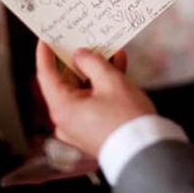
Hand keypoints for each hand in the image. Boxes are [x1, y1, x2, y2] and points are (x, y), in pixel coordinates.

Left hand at [36, 41, 154, 158]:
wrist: (148, 154)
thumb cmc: (128, 120)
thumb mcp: (110, 81)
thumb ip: (91, 62)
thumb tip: (80, 55)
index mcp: (62, 107)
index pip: (46, 74)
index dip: (45, 53)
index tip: (45, 38)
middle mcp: (66, 119)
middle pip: (66, 82)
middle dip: (79, 60)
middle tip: (84, 40)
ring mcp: (79, 126)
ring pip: (83, 90)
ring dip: (96, 70)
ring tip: (109, 50)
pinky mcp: (93, 129)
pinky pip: (93, 101)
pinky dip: (103, 86)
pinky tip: (118, 66)